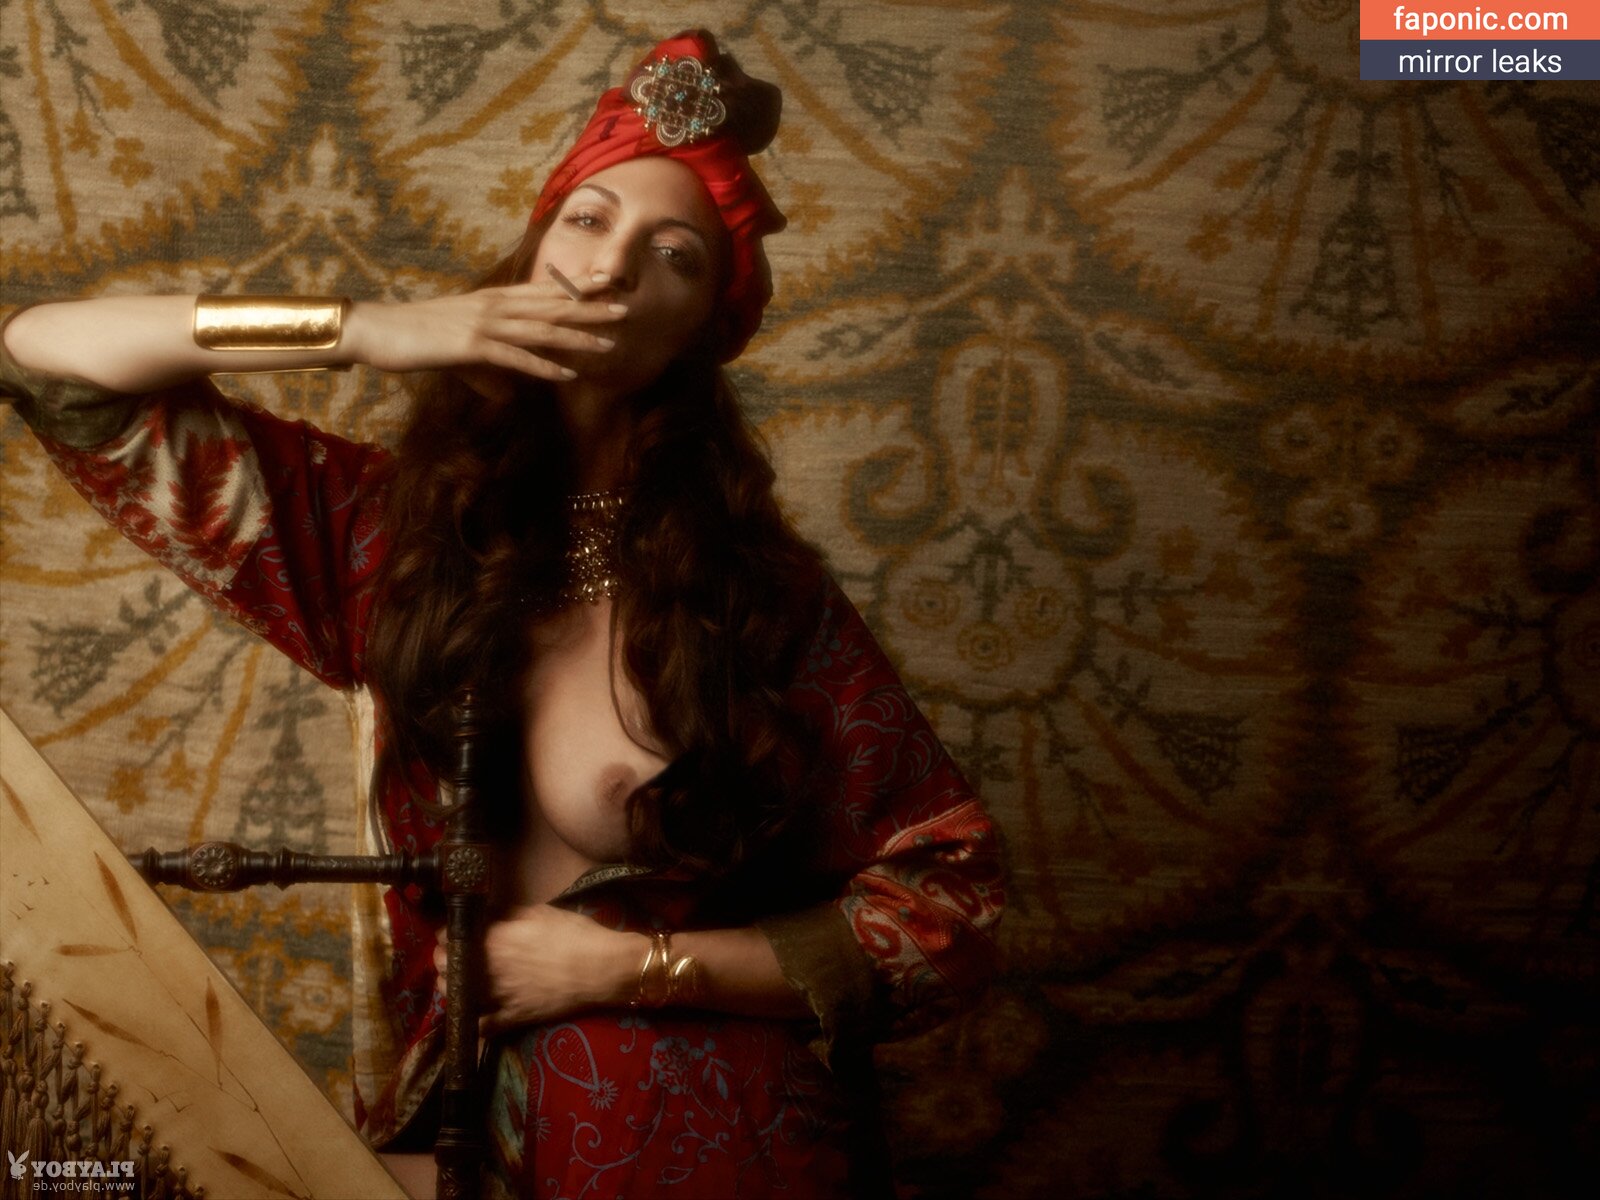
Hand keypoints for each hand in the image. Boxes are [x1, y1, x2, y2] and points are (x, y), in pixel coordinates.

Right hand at [344, 283, 625, 382]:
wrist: (377, 330)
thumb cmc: (415, 337)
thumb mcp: (459, 351)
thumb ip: (488, 370)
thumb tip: (508, 393)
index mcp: (493, 300)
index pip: (544, 291)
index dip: (577, 287)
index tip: (607, 283)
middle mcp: (495, 306)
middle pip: (552, 306)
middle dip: (590, 308)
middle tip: (625, 308)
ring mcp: (485, 324)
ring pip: (542, 329)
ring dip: (578, 337)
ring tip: (610, 343)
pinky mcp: (472, 346)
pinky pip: (517, 358)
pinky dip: (544, 367)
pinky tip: (568, 375)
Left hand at [433, 905, 645, 1034]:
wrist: (601, 968)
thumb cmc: (574, 935)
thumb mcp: (539, 913)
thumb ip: (508, 915)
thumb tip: (490, 916)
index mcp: (493, 939)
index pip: (449, 937)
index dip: (447, 934)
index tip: (451, 934)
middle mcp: (488, 969)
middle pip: (444, 966)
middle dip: (442, 959)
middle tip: (450, 955)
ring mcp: (498, 996)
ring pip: (454, 996)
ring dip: (449, 987)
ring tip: (456, 981)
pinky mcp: (513, 1017)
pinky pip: (482, 1026)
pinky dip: (471, 1021)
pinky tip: (470, 1014)